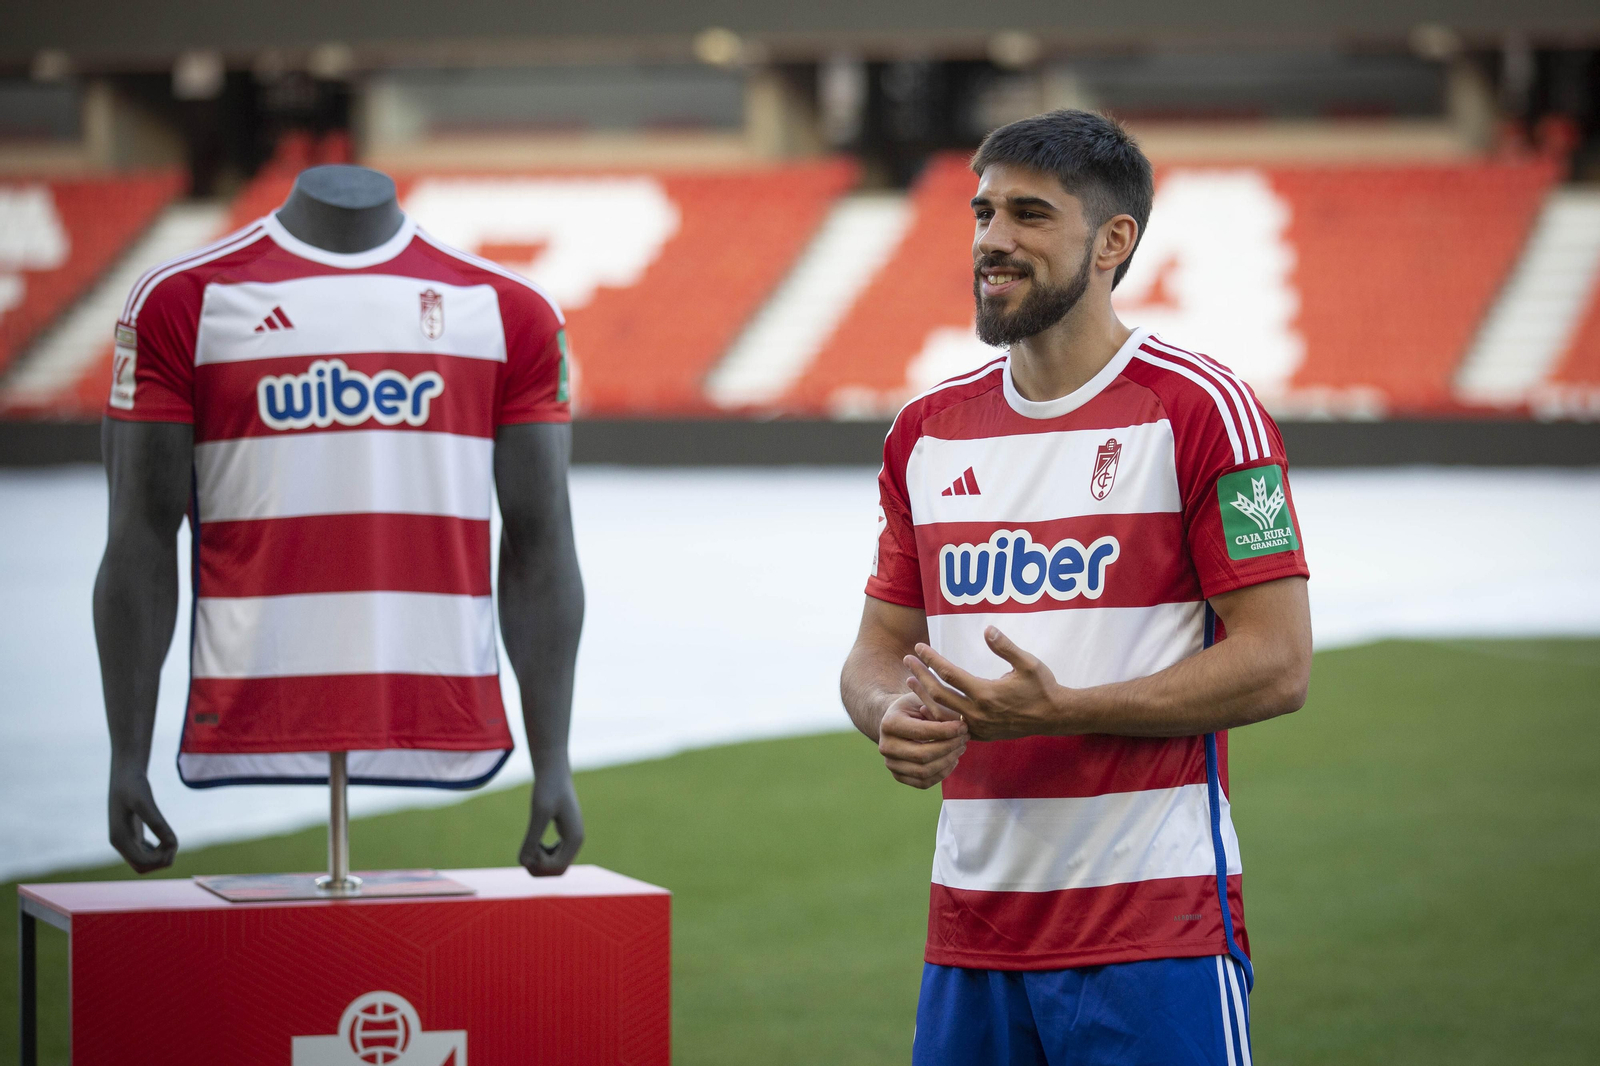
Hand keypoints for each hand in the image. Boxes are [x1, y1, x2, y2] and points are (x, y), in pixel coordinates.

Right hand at [107, 766, 177, 873]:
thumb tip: (172, 843)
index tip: (173, 841)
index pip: (142, 864)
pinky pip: (145, 852)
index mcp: (119, 839)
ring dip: (160, 856)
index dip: (161, 858)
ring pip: (144, 862)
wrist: (125, 772)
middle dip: (161, 859)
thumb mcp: (145, 801)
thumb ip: (157, 822)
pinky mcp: (132, 833)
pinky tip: (165, 837)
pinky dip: (158, 850)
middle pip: (143, 867)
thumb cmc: (134, 784)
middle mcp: (120, 843)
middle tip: (174, 840)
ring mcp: (125, 839)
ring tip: (170, 837)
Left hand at [519, 760, 583, 875]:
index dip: (539, 863)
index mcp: (575, 838)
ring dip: (539, 861)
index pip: (557, 868)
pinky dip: (540, 854)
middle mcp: (576, 841)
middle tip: (527, 847)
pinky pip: (553, 856)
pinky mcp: (564, 835)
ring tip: (530, 843)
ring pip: (555, 866)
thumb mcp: (539, 812)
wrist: (553, 771)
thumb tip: (523, 863)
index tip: (529, 844)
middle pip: (558, 871)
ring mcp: (570, 839)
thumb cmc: (548, 788)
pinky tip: (534, 840)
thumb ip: (532, 838)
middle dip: (539, 866)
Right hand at [878, 690, 967, 788]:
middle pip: (923, 755)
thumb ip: (939, 709)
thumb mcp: (925, 699)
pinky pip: (924, 782)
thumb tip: (960, 722)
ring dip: (948, 761)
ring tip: (961, 747)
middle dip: (949, 747)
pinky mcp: (899, 776)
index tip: (964, 726)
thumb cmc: (915, 706)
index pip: (922, 731)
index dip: (947, 731)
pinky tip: (952, 759)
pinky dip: (942, 773)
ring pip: (924, 772)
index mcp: (889, 723)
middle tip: (965, 737)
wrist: (897, 720)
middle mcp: (886, 746)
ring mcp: (890, 764)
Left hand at [905, 627, 1067, 740]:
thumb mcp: (1028, 663)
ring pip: (941, 712)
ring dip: (924, 695)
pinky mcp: (981, 734)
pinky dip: (937, 714)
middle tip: (907, 660)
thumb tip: (987, 629)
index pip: (949, 674)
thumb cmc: (1042, 687)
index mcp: (987, 693)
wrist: (1054, 717)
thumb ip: (1006, 647)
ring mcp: (978, 726)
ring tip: (910, 681)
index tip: (919, 647)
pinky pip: (951, 725)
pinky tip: (926, 704)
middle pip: (939, 693)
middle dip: (921, 674)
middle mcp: (978, 713)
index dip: (931, 659)